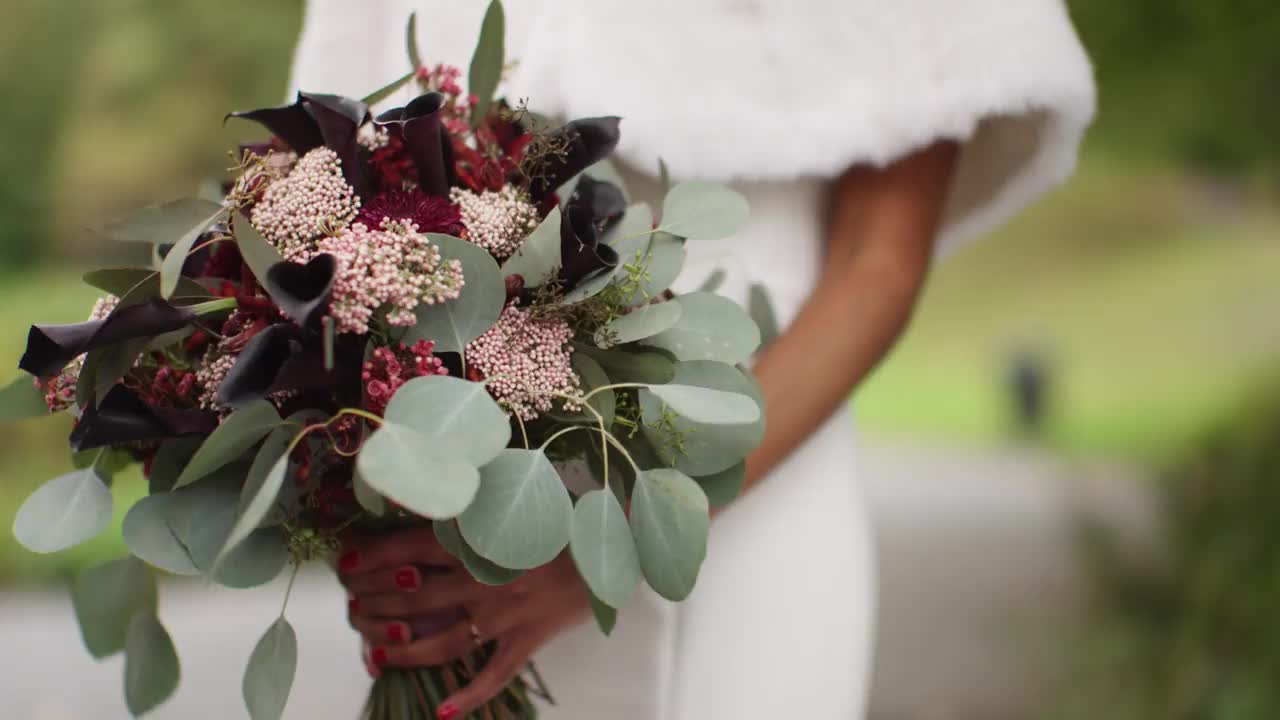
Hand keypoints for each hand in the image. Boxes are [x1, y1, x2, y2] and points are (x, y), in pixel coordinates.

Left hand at [337, 527, 590, 716]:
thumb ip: (473, 508)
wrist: (613, 543)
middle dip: (375, 604)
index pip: (411, 547)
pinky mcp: (529, 638)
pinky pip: (495, 674)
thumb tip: (430, 504)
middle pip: (414, 595)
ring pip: (443, 640)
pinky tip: (442, 713)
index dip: (374, 558)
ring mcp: (506, 613)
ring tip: (377, 656)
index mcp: (479, 539)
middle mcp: (484, 578)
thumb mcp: (514, 501)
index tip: (347, 565)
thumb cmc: (563, 518)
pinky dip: (469, 696)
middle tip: (352, 611)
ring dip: (405, 650)